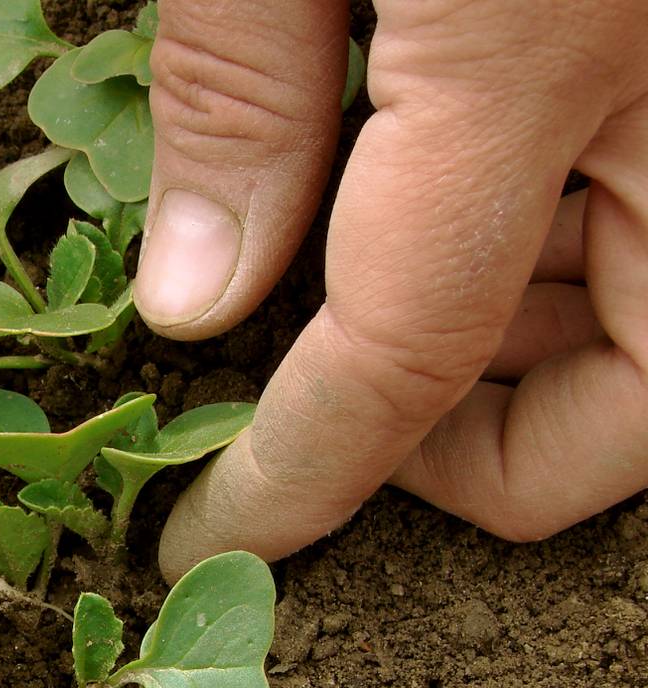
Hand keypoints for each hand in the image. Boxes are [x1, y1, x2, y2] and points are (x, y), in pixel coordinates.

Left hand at [134, 0, 647, 578]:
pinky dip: (562, 250)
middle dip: (478, 456)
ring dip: (524, 351)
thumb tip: (191, 302)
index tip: (214, 531)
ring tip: (355, 314)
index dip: (301, 474)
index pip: (411, 351)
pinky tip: (433, 202)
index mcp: (533, 46)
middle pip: (625, 395)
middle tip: (323, 425)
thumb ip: (236, 92)